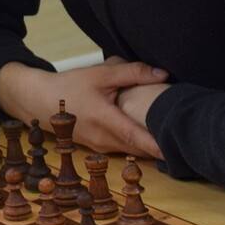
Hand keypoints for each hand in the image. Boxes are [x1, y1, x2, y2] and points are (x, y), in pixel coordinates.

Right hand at [0, 58, 168, 158]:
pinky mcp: (99, 149)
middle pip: (139, 148)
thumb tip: (163, 74)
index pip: (135, 136)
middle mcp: (103, 139)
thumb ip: (133, 72)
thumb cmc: (70, 86)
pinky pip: (124, 149)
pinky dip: (137, 144)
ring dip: (149, 146)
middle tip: (183, 138)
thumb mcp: (100, 74)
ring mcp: (100, 147)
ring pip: (132, 150)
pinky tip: (149, 135)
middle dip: (159, 145)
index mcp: (104, 119)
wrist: (40, 102)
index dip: (155, 144)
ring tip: (170, 136)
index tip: (174, 151)